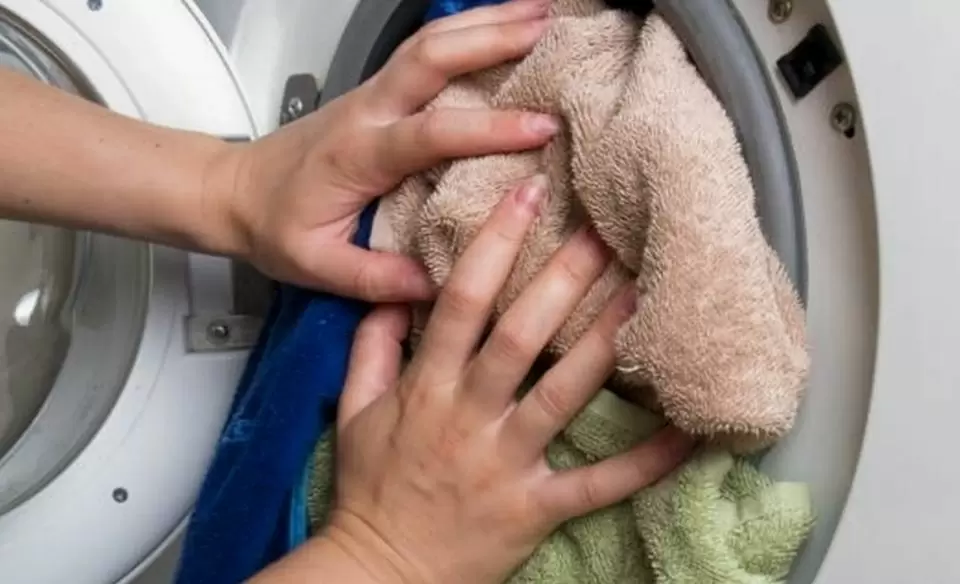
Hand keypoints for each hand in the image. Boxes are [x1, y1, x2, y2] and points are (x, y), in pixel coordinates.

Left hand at [214, 0, 559, 300]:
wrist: (232, 191)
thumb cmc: (273, 225)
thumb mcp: (315, 265)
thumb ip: (373, 278)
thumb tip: (437, 286)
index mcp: (357, 155)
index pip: (429, 133)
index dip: (487, 128)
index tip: (541, 128)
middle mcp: (367, 111)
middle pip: (430, 56)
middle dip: (492, 37)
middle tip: (551, 31)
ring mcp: (371, 94)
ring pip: (428, 41)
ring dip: (485, 21)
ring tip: (543, 13)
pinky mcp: (377, 92)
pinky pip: (424, 51)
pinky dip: (467, 31)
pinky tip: (500, 27)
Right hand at [322, 176, 694, 583]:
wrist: (380, 573)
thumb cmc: (370, 491)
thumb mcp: (353, 413)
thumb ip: (369, 350)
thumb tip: (390, 297)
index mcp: (427, 388)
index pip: (462, 300)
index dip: (496, 242)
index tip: (529, 194)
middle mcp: (469, 417)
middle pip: (522, 334)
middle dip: (564, 275)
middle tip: (606, 227)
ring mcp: (507, 462)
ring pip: (564, 392)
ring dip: (607, 340)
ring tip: (647, 291)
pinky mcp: (537, 507)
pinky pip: (600, 483)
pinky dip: (647, 459)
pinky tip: (690, 431)